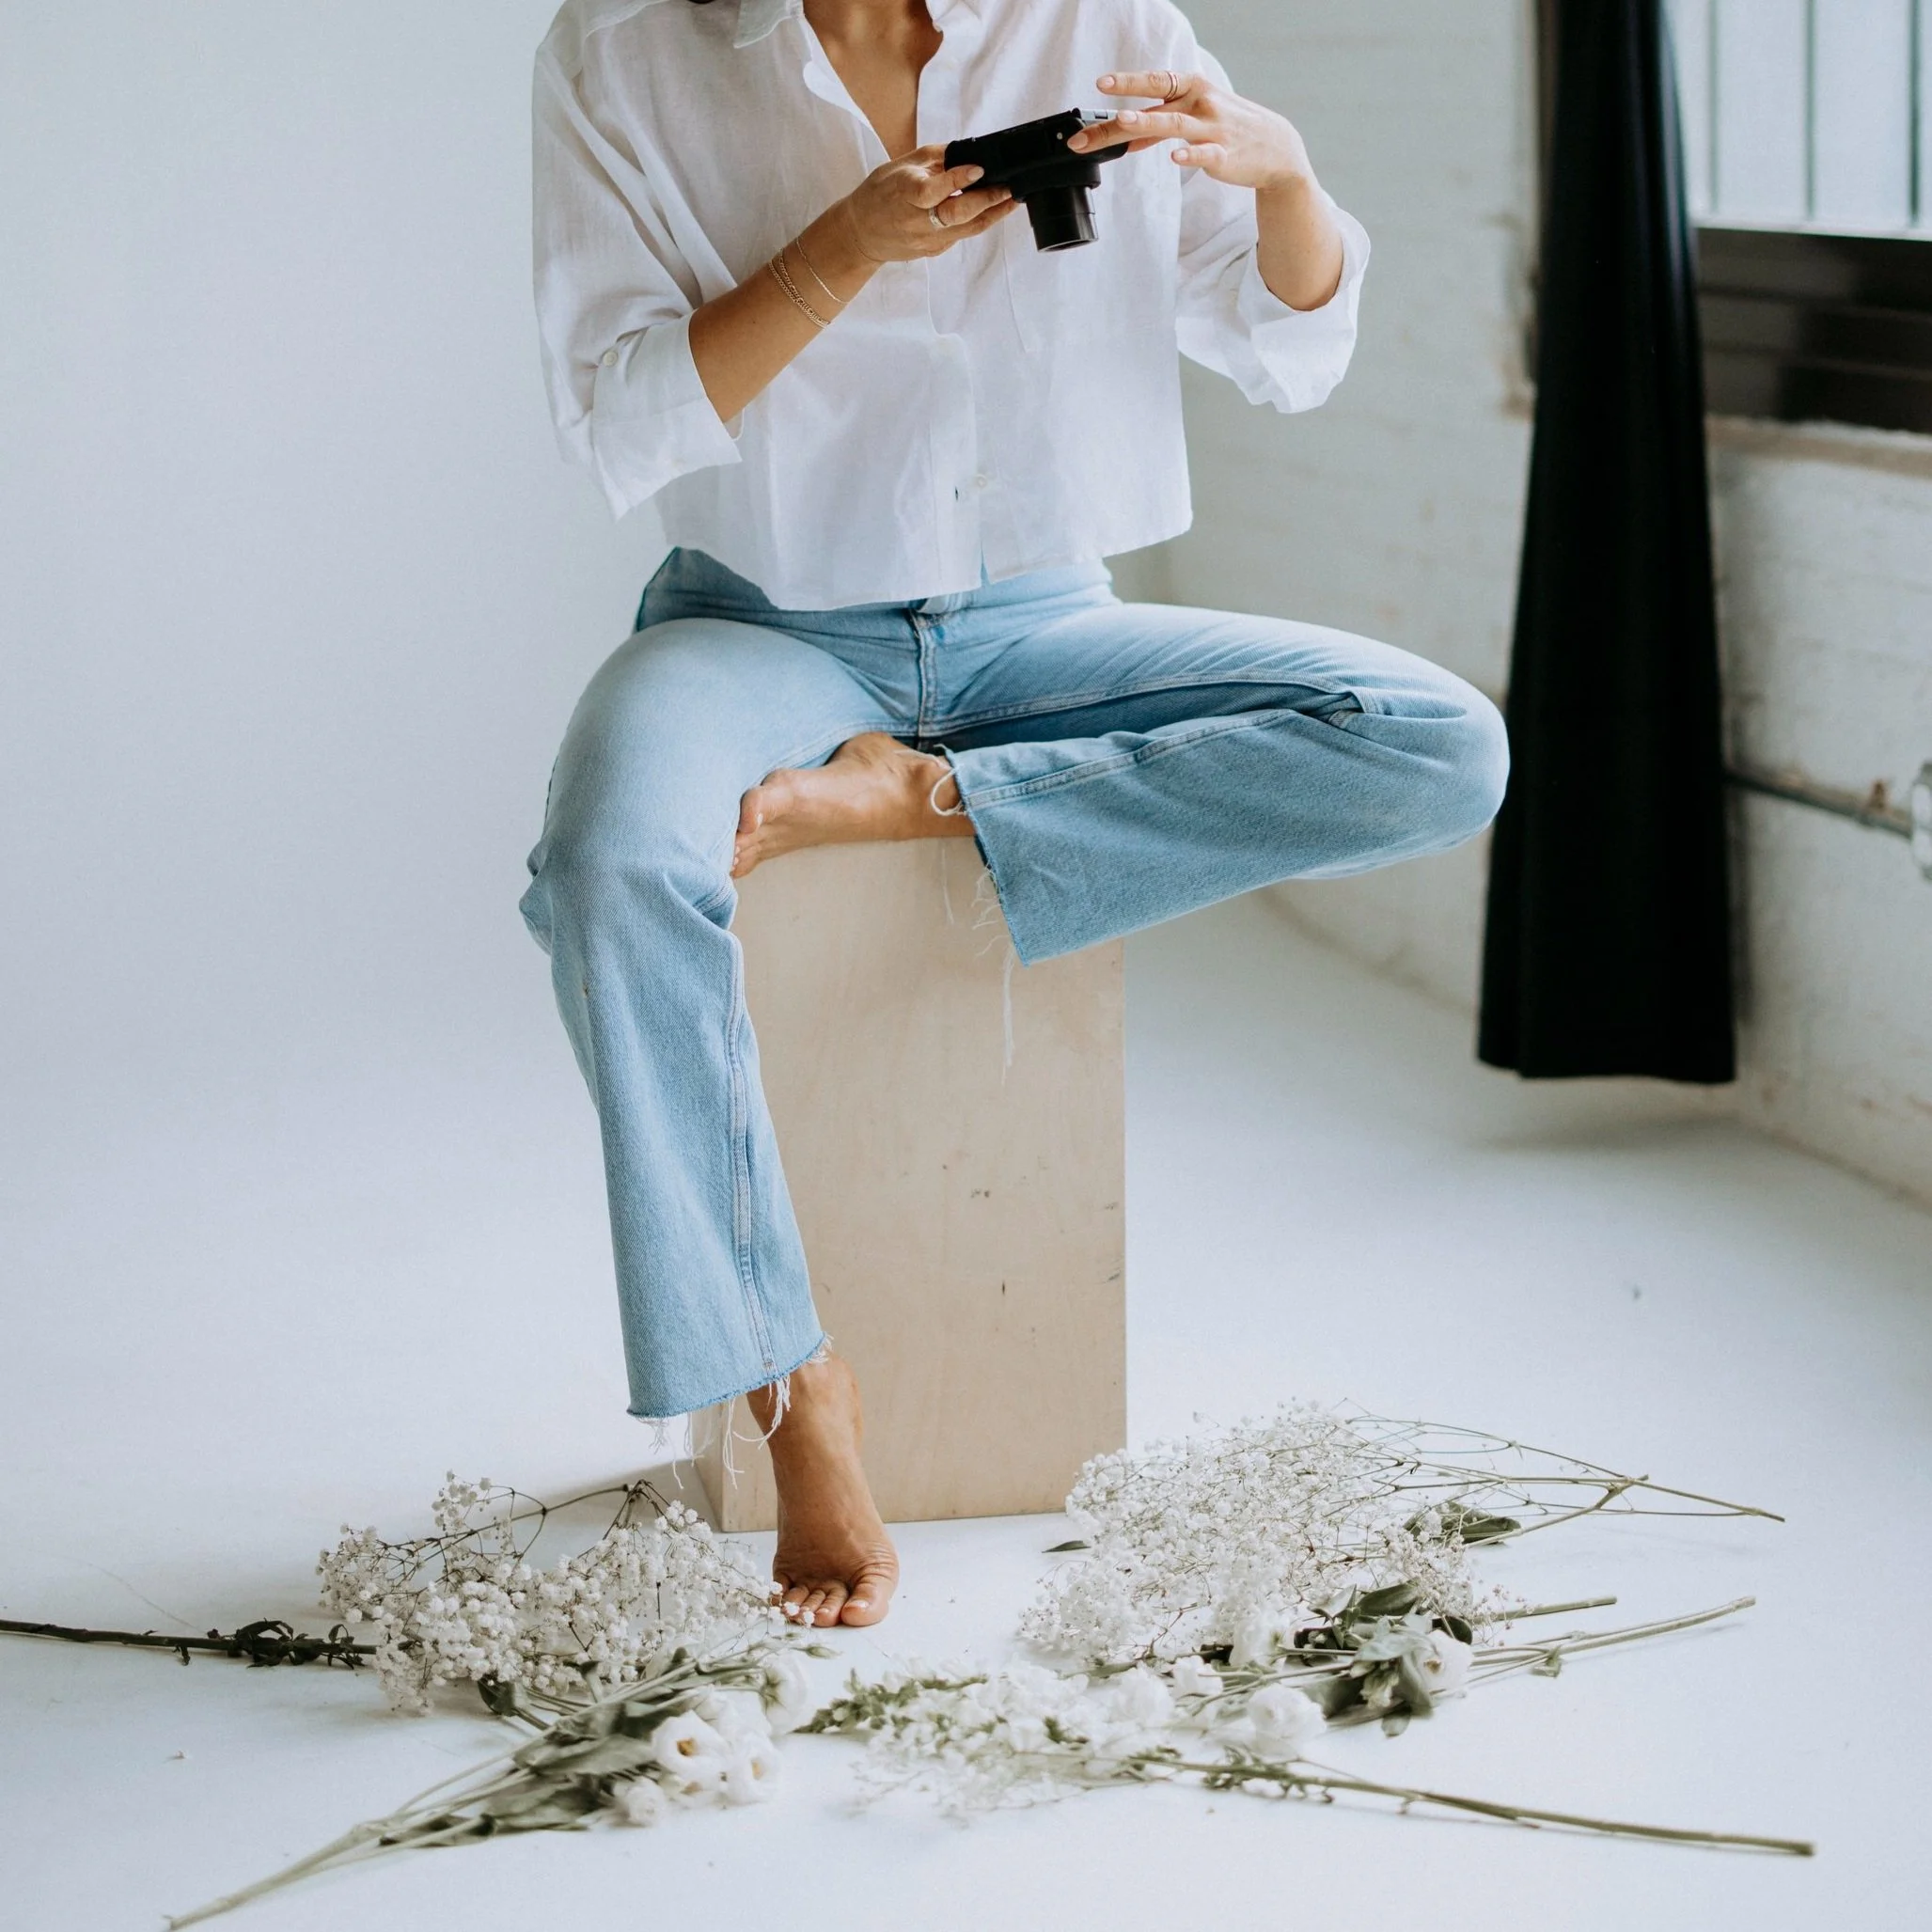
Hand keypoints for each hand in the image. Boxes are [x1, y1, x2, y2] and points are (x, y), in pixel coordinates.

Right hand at [841, 146, 1015, 263]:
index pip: (935, 190)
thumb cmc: (880, 194)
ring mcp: (927, 240)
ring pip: (968, 228)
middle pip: (958, 214)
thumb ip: (935, 159)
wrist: (861, 235)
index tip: (980, 169)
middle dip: (988, 201)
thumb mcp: (901, 166)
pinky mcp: (934, 250)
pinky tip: (992, 209)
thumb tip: (968, 152)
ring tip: (1013, 198)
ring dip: (993, 213)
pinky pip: (962, 234)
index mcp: (905, 194)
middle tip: (1010, 187)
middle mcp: (918, 221)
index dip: (959, 179)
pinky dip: (979, 221)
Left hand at [1070, 69, 1315, 191]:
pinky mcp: (1224, 155)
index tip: (1100, 83)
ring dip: (1147, 124)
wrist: (1276, 148)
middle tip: (1087, 128)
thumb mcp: (1195, 117)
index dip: (1127, 81)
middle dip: (1118, 116)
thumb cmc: (1230, 128)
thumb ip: (1158, 126)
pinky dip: (1189, 155)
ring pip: (1174, 125)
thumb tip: (1123, 137)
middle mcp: (1199, 104)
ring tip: (1123, 123)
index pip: (1153, 81)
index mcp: (1190, 89)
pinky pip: (1204, 154)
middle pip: (1153, 108)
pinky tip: (1174, 158)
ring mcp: (1212, 129)